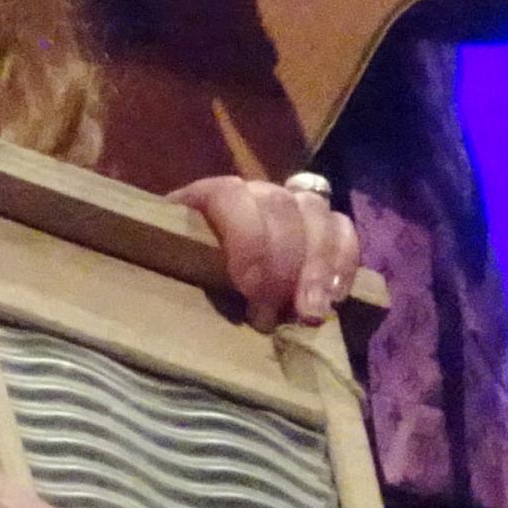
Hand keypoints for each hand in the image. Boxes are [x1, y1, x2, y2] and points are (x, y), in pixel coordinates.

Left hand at [173, 174, 362, 327]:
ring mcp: (291, 207)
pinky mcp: (321, 230)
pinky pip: (344, 231)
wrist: (195, 275)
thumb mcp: (163, 270)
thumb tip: (168, 303)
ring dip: (319, 266)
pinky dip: (343, 263)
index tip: (248, 287)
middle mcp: (254, 193)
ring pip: (317, 214)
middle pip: (282, 206)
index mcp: (207, 197)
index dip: (246, 237)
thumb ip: (166, 275)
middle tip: (278, 314)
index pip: (232, 195)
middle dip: (286, 262)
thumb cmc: (174, 277)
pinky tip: (336, 298)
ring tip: (312, 313)